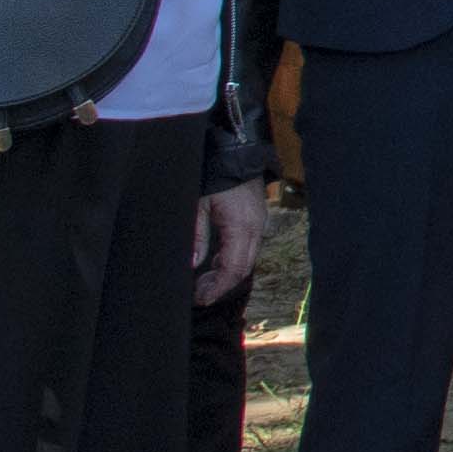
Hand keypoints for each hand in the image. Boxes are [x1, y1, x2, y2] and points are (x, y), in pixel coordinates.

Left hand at [192, 183, 264, 304]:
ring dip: (227, 273)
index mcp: (241, 227)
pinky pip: (249, 248)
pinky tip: (216, 262)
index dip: (218, 287)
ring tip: (204, 281)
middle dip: (222, 285)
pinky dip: (233, 260)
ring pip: (247, 260)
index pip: (233, 268)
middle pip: (243, 268)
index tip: (202, 298)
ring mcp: (259, 224)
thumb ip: (197, 236)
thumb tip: (193, 263)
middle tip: (200, 294)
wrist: (237, 153)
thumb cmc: (216, 177)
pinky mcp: (257, 220)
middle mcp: (256, 229)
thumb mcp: (198, 206)